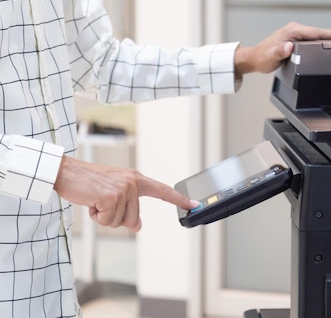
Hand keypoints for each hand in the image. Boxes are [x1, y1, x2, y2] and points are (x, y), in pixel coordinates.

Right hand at [53, 156, 198, 231]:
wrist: (66, 173)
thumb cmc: (89, 183)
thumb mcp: (112, 194)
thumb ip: (128, 208)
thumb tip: (137, 226)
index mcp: (136, 179)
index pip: (162, 190)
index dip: (179, 199)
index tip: (195, 205)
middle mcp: (133, 183)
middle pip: (133, 220)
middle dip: (115, 217)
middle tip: (102, 202)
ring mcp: (123, 189)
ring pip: (120, 222)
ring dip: (104, 217)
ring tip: (96, 201)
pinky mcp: (111, 196)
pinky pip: (107, 220)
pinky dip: (96, 216)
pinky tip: (91, 202)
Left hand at [234, 21, 330, 74]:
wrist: (255, 58)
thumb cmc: (263, 58)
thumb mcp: (271, 57)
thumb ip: (279, 52)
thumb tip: (288, 47)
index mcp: (294, 31)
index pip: (319, 32)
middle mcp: (296, 29)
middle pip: (323, 32)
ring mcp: (297, 33)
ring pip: (320, 35)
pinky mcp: (297, 38)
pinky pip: (315, 39)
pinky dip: (325, 41)